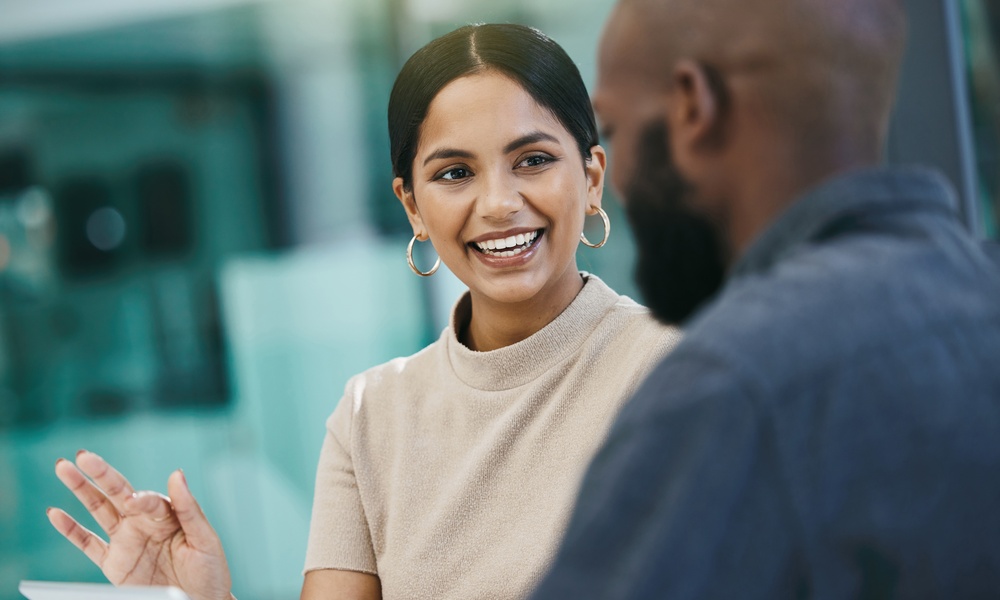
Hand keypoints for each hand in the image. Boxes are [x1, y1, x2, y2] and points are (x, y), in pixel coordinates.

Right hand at [49, 450, 233, 599]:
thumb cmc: (209, 570)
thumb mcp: (205, 539)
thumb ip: (189, 508)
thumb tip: (177, 473)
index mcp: (168, 515)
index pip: (148, 500)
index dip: (140, 499)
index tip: (133, 502)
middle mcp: (144, 522)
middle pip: (118, 492)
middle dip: (100, 474)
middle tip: (82, 456)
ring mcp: (127, 540)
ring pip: (98, 510)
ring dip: (81, 490)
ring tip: (62, 467)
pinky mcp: (114, 563)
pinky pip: (88, 544)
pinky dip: (70, 530)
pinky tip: (55, 513)